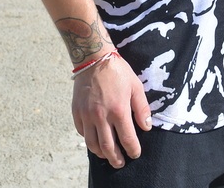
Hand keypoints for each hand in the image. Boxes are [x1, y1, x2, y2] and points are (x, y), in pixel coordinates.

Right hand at [72, 54, 152, 168]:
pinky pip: (82, 132)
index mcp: (118, 110)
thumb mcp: (135, 86)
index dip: (132, 149)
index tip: (135, 154)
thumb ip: (142, 109)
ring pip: (92, 143)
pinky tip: (95, 140)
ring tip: (107, 156)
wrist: (94, 59)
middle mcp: (101, 116)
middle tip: (120, 163)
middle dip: (116, 158)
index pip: (127, 138)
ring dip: (101, 153)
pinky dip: (88, 140)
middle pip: (108, 147)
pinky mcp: (76, 112)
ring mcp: (86, 115)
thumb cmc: (117, 71)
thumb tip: (146, 127)